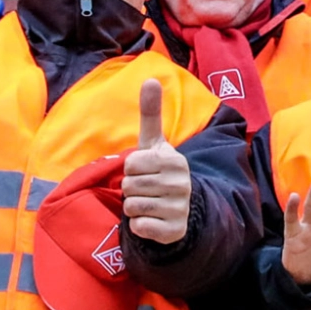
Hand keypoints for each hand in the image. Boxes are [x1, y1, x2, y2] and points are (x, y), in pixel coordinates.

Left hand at [122, 80, 192, 243]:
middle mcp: (180, 183)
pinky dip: (139, 226)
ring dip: (133, 208)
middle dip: (131, 189)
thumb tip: (151, 79)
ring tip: (149, 204)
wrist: (181, 210)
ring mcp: (179, 207)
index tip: (145, 171)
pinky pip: (139, 226)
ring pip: (132, 206)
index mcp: (174, 160)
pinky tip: (152, 221)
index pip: (131, 164)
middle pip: (129, 186)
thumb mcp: (154, 143)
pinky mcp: (173, 230)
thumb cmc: (159, 171)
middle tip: (146, 190)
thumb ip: (151, 113)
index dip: (131, 169)